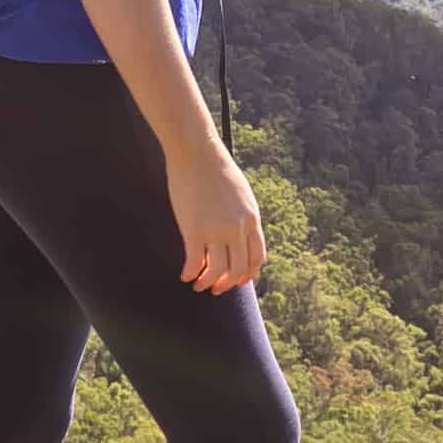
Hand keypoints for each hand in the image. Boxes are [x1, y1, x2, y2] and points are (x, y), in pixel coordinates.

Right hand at [167, 145, 264, 295]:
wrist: (197, 153)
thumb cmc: (216, 169)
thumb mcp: (241, 194)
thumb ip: (242, 215)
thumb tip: (238, 233)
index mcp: (252, 218)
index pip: (257, 257)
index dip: (248, 274)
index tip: (238, 281)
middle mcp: (237, 228)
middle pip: (238, 269)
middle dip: (227, 284)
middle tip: (216, 289)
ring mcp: (216, 231)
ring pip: (217, 271)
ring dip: (207, 283)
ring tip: (198, 285)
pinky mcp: (194, 230)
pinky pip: (194, 263)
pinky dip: (190, 273)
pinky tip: (185, 275)